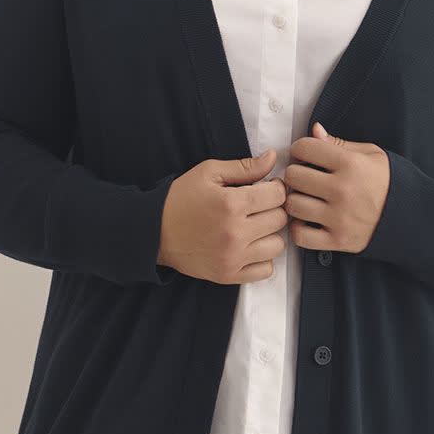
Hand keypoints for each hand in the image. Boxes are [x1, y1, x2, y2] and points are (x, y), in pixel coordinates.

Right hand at [158, 148, 287, 283]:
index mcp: (232, 204)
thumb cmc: (181, 198)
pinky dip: (263, 258)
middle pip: (280, 219)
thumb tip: (273, 158)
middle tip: (257, 206)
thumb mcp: (209, 173)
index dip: (274, 188)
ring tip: (254, 227)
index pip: (277, 195)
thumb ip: (244, 167)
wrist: (153, 232)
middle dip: (272, 208)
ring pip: (277, 245)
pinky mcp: (229, 275)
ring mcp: (233, 257)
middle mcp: (235, 233)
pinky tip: (250, 246)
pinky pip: (266, 270)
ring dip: (269, 234)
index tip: (265, 188)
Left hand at [281, 122, 389, 253]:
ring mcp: (339, 218)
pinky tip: (307, 220)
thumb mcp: (371, 154)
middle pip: (294, 176)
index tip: (305, 155)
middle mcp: (343, 190)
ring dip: (295, 200)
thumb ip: (339, 144)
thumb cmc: (390, 182)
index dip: (301, 148)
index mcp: (351, 164)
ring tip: (305, 198)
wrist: (414, 217)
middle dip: (295, 173)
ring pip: (293, 205)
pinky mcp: (338, 240)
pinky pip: (300, 236)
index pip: (305, 148)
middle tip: (304, 176)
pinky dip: (298, 228)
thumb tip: (315, 130)